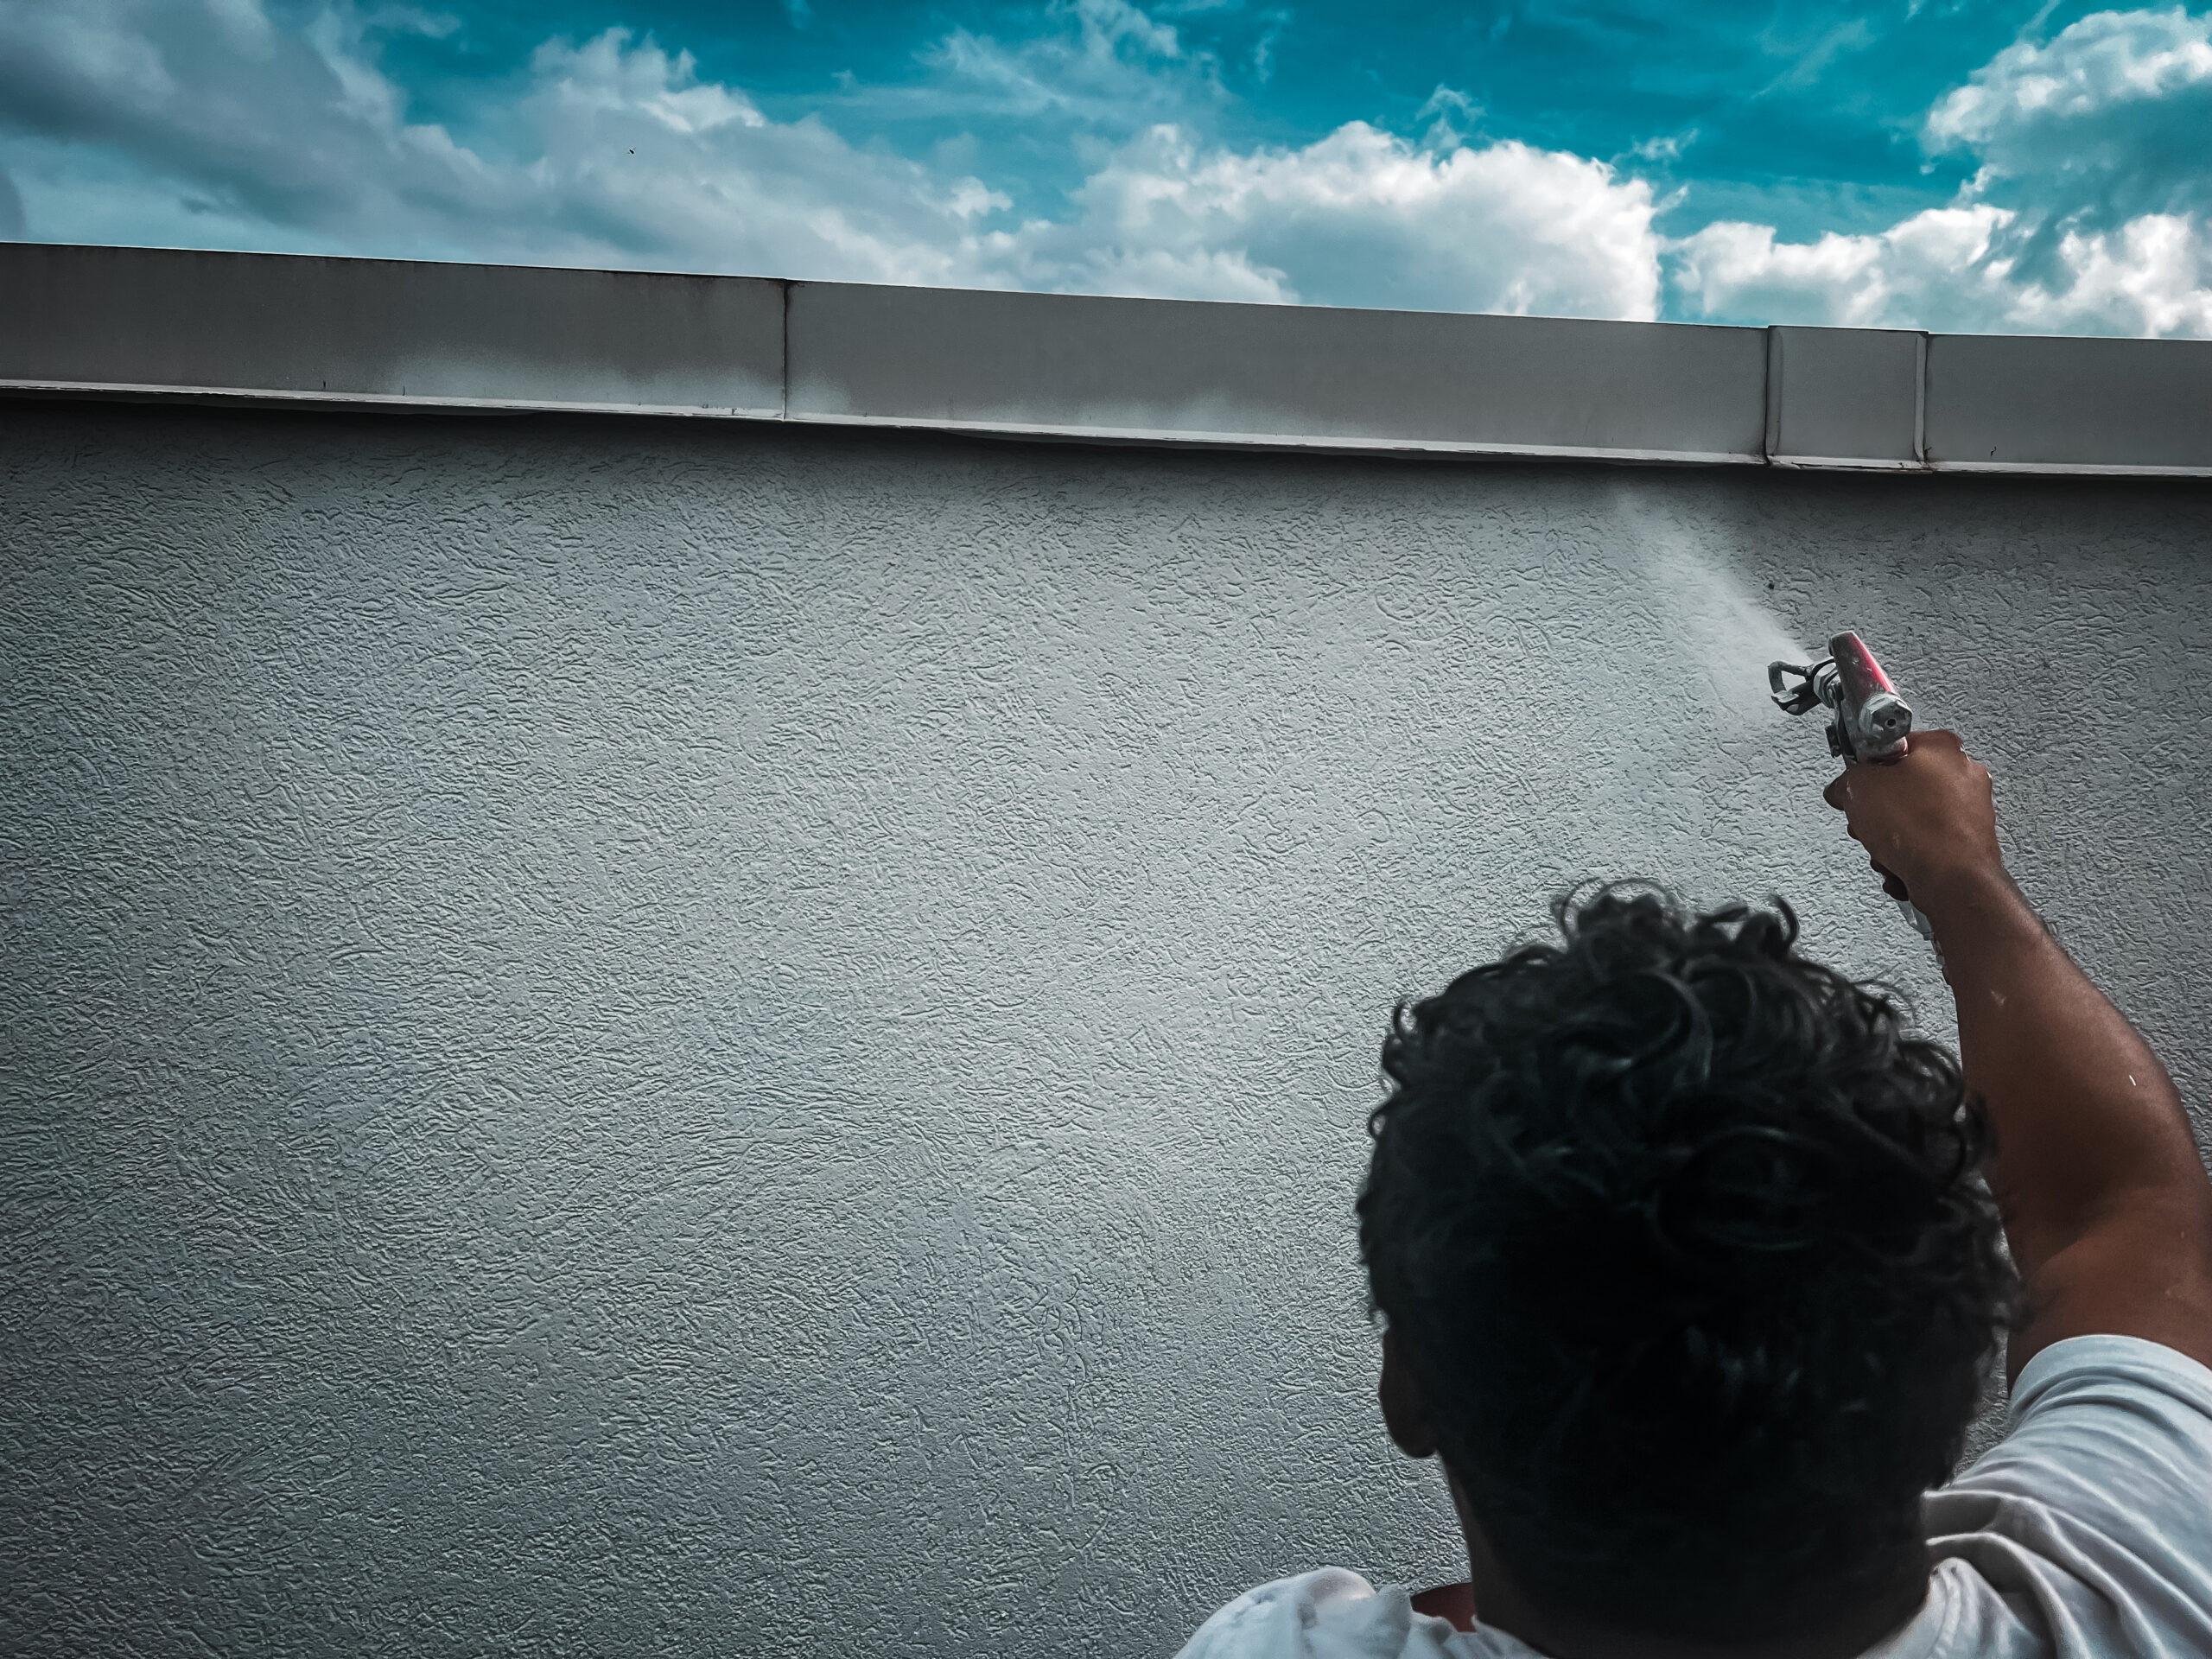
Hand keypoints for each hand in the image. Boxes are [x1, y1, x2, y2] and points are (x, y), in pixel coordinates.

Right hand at [1820, 729, 2003, 907]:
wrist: (1952, 880)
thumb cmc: (1921, 830)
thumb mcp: (1858, 789)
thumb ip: (1846, 781)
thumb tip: (1843, 789)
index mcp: (1943, 746)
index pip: (1892, 746)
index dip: (1867, 767)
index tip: (1858, 782)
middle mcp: (1964, 774)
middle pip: (1901, 787)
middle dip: (1879, 810)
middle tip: (1870, 820)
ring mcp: (1970, 810)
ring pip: (1912, 819)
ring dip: (1891, 838)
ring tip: (1887, 848)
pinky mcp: (1968, 841)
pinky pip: (1927, 843)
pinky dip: (1911, 856)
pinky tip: (1903, 864)